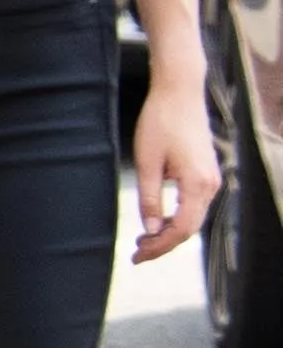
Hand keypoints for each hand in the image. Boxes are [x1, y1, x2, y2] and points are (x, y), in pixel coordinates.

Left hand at [130, 71, 218, 261]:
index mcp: (197, 184)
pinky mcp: (206, 172)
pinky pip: (194, 205)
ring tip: (143, 240)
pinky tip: (158, 221)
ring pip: (193, 218)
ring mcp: (211, 179)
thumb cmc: (160, 121)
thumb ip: (149, 198)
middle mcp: (210, 185)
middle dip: (163, 244)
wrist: (179, 92)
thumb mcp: (147, 162)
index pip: (180, 229)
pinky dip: (177, 217)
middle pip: (189, 228)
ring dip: (170, 232)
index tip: (137, 255)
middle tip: (137, 253)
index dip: (159, 247)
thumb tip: (150, 230)